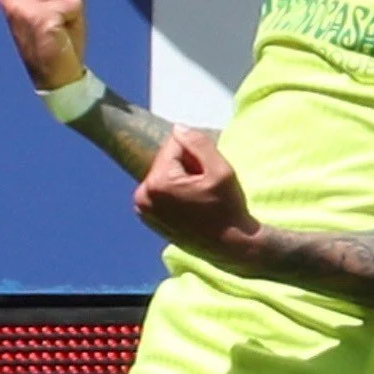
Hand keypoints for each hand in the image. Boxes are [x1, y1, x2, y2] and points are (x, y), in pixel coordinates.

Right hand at [0, 0, 90, 90]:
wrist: (58, 73)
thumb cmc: (61, 34)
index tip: (55, 6)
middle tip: (58, 20)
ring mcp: (22, 5)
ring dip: (71, 8)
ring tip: (59, 27)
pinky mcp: (38, 18)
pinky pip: (74, 2)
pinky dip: (74, 18)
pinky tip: (60, 33)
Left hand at [134, 127, 259, 257]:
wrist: (230, 245)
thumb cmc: (227, 208)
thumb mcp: (220, 170)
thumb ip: (198, 143)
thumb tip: (178, 128)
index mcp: (158, 183)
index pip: (174, 145)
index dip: (197, 155)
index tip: (207, 176)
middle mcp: (143, 196)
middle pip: (167, 160)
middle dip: (186, 166)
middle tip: (204, 188)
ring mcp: (143, 209)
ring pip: (165, 174)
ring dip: (181, 179)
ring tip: (198, 197)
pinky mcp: (147, 217)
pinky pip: (161, 190)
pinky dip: (174, 192)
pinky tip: (190, 206)